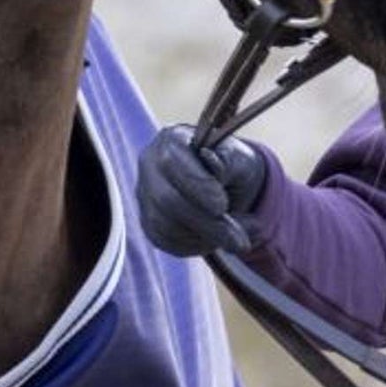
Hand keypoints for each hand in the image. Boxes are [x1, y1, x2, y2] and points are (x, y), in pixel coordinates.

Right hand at [136, 128, 270, 257]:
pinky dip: (195, 247)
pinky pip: (165, 241)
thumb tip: (214, 163)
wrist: (227, 184)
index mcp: (172, 139)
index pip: (172, 162)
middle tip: (240, 241)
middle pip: (167, 200)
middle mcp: (150, 166)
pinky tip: (218, 241)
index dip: (196, 186)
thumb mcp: (239, 158)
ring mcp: (145, 195)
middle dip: (207, 224)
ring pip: (165, 226)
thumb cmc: (234, 165)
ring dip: (206, 238)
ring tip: (238, 238)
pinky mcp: (148, 221)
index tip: (222, 206)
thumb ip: (228, 159)